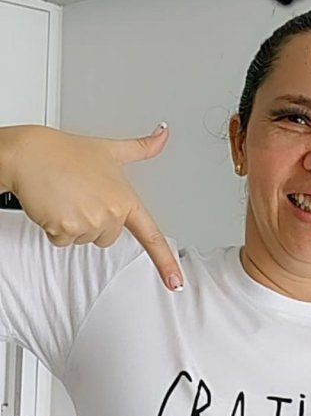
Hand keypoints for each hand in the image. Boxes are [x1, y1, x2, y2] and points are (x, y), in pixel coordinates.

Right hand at [5, 123, 182, 291]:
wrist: (30, 154)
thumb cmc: (66, 152)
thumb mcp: (111, 149)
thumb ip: (142, 147)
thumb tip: (164, 134)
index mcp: (126, 199)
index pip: (151, 235)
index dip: (165, 262)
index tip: (175, 281)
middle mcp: (111, 213)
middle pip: (107, 238)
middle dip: (93, 222)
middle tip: (81, 196)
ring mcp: (89, 223)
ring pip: (84, 240)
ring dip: (73, 224)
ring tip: (66, 197)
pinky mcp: (65, 230)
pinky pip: (62, 241)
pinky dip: (55, 228)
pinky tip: (54, 205)